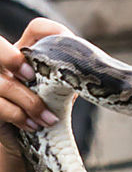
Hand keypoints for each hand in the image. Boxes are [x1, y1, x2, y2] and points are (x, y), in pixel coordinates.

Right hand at [0, 18, 69, 155]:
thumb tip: (84, 75)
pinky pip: (1, 107)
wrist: (22, 141)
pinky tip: (34, 126)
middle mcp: (5, 65)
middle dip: (12, 59)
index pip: (37, 29)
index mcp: (26, 54)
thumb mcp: (57, 94)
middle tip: (30, 76)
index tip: (70, 49)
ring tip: (49, 119)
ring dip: (31, 103)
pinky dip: (21, 117)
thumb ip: (66, 81)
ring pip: (5, 84)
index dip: (54, 32)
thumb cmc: (42, 113)